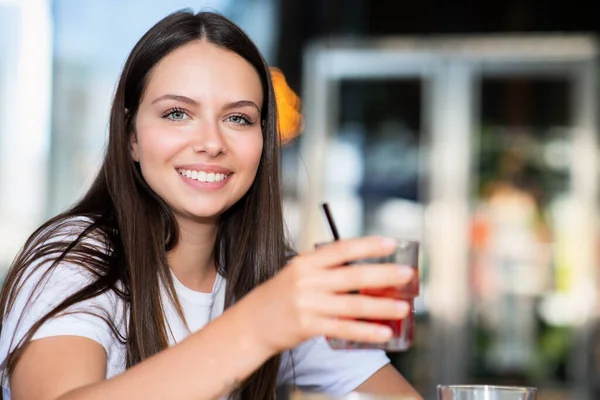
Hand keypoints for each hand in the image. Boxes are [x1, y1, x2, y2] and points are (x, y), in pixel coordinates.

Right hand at [245, 236, 413, 354]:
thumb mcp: (297, 273)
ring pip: (352, 305)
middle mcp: (306, 280)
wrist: (251, 323)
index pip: (341, 249)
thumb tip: (363, 267)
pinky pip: (343, 329)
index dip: (367, 245)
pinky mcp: (307, 326)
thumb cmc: (280, 295)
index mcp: (306, 263)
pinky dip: (366, 331)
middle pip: (352, 276)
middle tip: (407, 275)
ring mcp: (307, 304)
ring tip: (403, 307)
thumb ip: (325, 269)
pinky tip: (384, 332)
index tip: (391, 243)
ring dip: (381, 307)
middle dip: (383, 275)